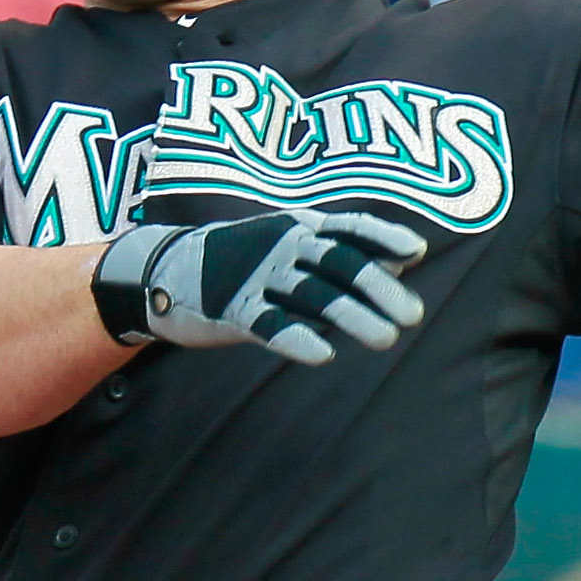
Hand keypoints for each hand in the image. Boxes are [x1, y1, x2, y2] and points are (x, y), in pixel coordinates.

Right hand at [91, 206, 426, 366]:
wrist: (166, 270)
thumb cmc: (247, 262)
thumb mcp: (293, 246)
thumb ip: (345, 254)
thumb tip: (404, 261)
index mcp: (299, 225)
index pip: (348, 227)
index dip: (382, 237)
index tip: (415, 251)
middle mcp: (281, 245)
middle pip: (338, 263)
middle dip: (378, 287)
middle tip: (413, 316)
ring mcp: (256, 276)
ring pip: (311, 295)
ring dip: (352, 317)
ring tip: (386, 340)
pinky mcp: (232, 309)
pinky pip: (269, 325)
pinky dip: (295, 339)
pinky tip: (322, 355)